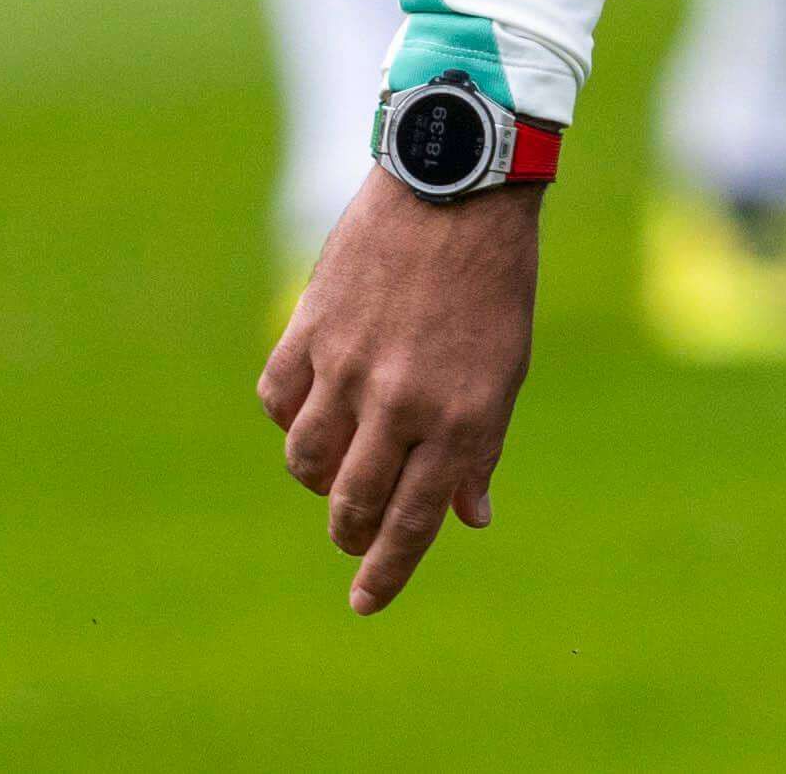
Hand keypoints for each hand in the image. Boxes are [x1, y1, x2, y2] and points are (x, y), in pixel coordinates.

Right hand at [259, 173, 541, 614]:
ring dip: (319, 479)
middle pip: (353, 503)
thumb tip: (469, 518)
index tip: (366, 603)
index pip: (413, 523)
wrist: (456, 183)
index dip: (386, 573)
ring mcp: (348, 365)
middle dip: (350, 534)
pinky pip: (279, 400)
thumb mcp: (507, 367)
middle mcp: (400, 401)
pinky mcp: (310, 327)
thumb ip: (481, 446)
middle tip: (354, 536)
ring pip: (306, 460)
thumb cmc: (493, 280)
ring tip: (337, 470)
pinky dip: (291, 416)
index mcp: (460, 418)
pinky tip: (313, 409)